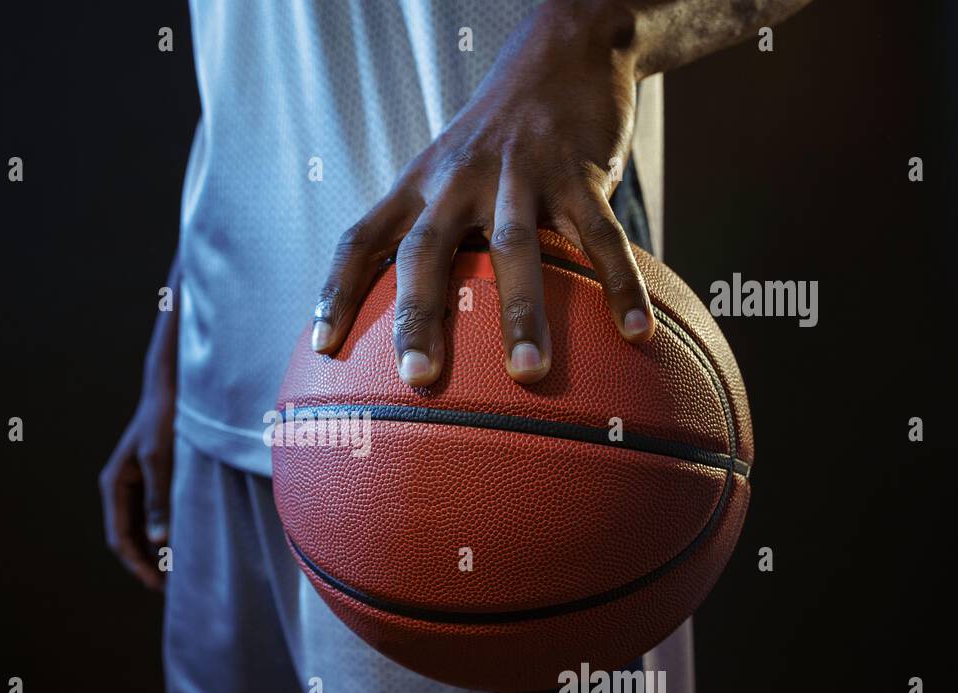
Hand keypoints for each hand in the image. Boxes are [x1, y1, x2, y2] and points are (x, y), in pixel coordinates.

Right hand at [101, 386, 173, 590]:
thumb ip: (159, 500)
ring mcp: (138, 486)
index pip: (120, 537)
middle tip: (170, 588)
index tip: (155, 585)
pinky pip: (158, 515)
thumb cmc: (164, 421)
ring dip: (158, 551)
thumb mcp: (160, 461)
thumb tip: (158, 541)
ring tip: (179, 573)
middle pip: (131, 538)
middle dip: (147, 563)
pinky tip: (186, 544)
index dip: (136, 564)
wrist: (173, 389)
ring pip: (145, 529)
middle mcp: (122, 488)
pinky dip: (168, 532)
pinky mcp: (156, 481)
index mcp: (115, 485)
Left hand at [311, 0, 654, 386]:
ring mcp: (519, 175)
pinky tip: (635, 334)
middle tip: (418, 377)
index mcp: (419, 186)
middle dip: (419, 317)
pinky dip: (618, 285)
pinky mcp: (579, 171)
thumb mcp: (445, 169)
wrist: (563, 52)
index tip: (322, 347)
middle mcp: (458, 181)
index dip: (336, 291)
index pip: (362, 239)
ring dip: (521, 313)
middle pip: (426, 252)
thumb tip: (415, 320)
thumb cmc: (496, 135)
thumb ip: (430, 230)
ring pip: (514, 248)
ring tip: (528, 372)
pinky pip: (600, 236)